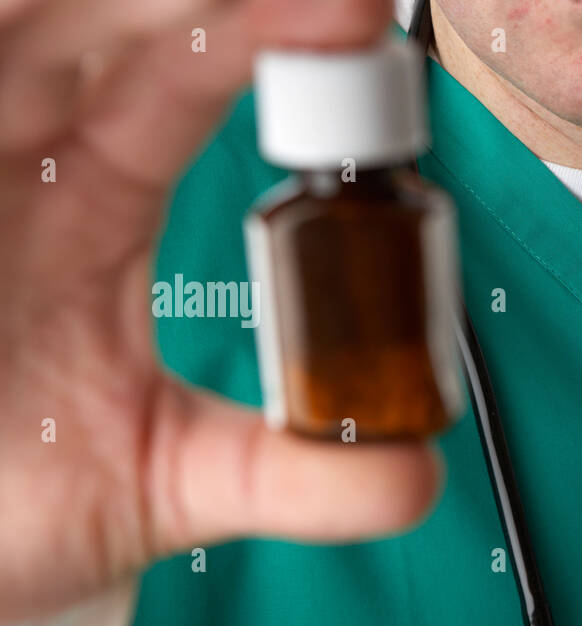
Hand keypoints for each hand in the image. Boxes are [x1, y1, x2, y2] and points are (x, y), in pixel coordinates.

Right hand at [0, 0, 442, 625]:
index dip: (260, 36)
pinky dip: (0, 41)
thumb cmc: (22, 499)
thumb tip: (418, 472)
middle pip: (81, 19)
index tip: (357, 16)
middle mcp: (15, 158)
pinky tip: (30, 25)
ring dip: (81, 4)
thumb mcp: (173, 482)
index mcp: (94, 204)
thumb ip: (294, 472)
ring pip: (10, 30)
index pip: (179, 78)